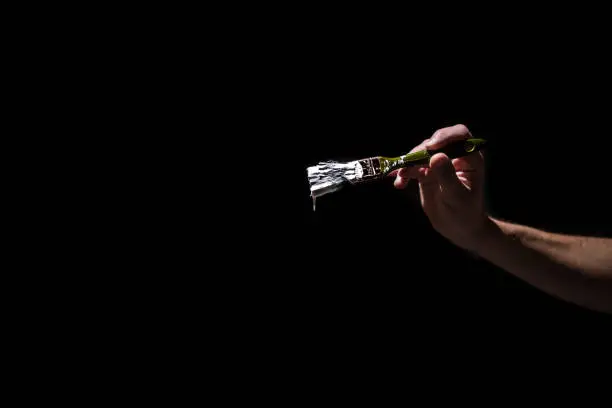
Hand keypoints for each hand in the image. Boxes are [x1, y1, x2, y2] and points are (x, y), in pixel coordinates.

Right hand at [393, 124, 489, 250]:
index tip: (431, 147)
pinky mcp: (426, 173)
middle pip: (436, 142)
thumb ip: (447, 176)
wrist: (458, 228)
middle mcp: (454, 156)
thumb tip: (436, 156)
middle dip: (421, 151)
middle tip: (409, 162)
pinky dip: (403, 173)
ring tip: (401, 177)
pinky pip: (412, 167)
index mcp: (469, 158)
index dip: (445, 136)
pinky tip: (399, 184)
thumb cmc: (465, 213)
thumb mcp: (457, 196)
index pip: (460, 136)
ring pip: (421, 153)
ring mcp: (439, 164)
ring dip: (408, 162)